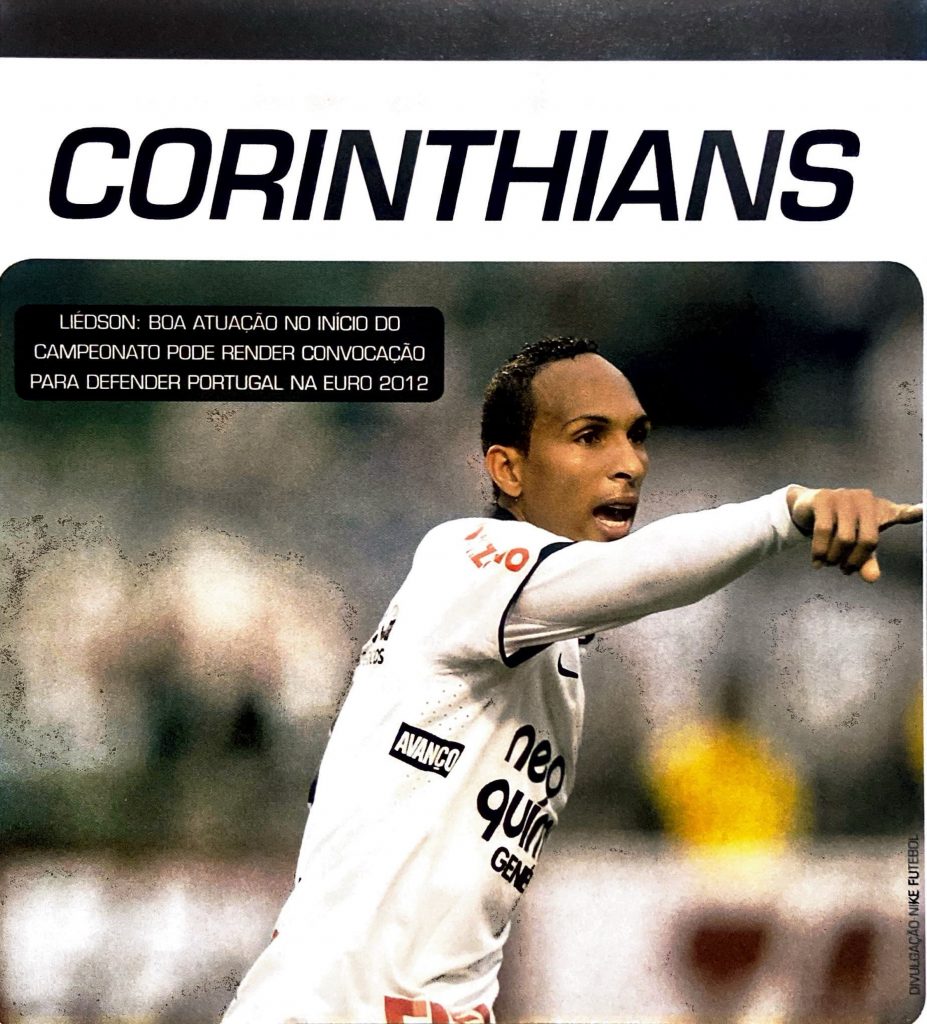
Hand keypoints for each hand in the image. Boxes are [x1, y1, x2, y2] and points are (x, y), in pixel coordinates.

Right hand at [787, 486, 921, 581]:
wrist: (807, 508)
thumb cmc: (838, 527)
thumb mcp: (855, 546)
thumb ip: (866, 562)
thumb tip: (873, 578)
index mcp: (881, 509)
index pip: (903, 513)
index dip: (914, 512)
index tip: (923, 511)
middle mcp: (866, 499)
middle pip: (868, 540)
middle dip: (854, 562)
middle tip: (843, 570)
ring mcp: (844, 496)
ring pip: (845, 538)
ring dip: (834, 558)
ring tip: (828, 564)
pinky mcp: (823, 497)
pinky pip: (824, 530)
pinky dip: (820, 551)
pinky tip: (817, 562)